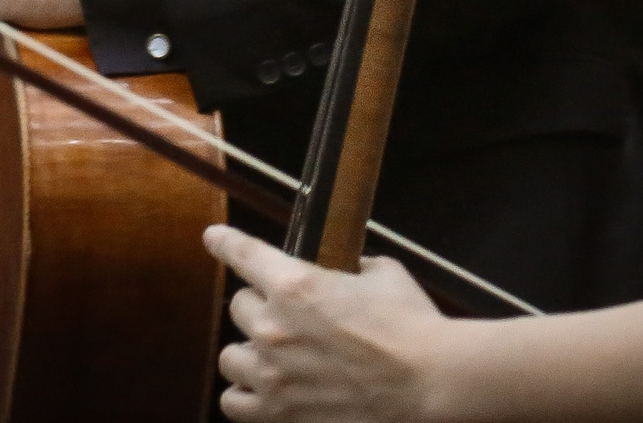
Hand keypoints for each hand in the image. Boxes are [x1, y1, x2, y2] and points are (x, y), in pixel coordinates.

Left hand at [209, 227, 446, 422]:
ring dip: (249, 350)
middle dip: (260, 305)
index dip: (225, 242)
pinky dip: (244, 393)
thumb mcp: (384, 274)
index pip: (243, 254)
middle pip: (239, 307)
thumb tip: (351, 269)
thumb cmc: (410, 324)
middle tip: (284, 313)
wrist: (428, 380)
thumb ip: (354, 268)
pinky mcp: (279, 414)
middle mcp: (274, 328)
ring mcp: (272, 375)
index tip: (213, 238)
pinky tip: (260, 388)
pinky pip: (233, 403)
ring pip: (231, 356)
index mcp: (296, 285)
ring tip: (270, 353)